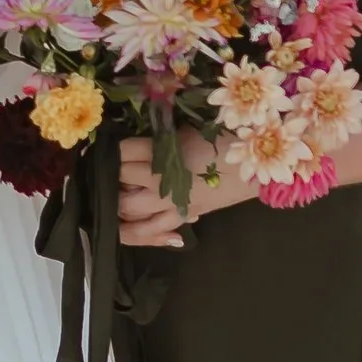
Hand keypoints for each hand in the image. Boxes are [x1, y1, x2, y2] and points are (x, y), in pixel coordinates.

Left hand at [115, 129, 250, 247]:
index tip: (104, 146)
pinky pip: (156, 231)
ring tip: (114, 199)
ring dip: (119, 208)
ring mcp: (172, 205)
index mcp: (161, 157)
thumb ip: (158, 139)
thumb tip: (135, 144)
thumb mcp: (186, 131)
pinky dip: (144, 231)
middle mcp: (161, 185)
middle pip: (120, 187)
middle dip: (111, 180)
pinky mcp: (185, 216)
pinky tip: (138, 224)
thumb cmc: (224, 139)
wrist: (257, 165)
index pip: (121, 154)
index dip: (111, 150)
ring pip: (132, 215)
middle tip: (109, 173)